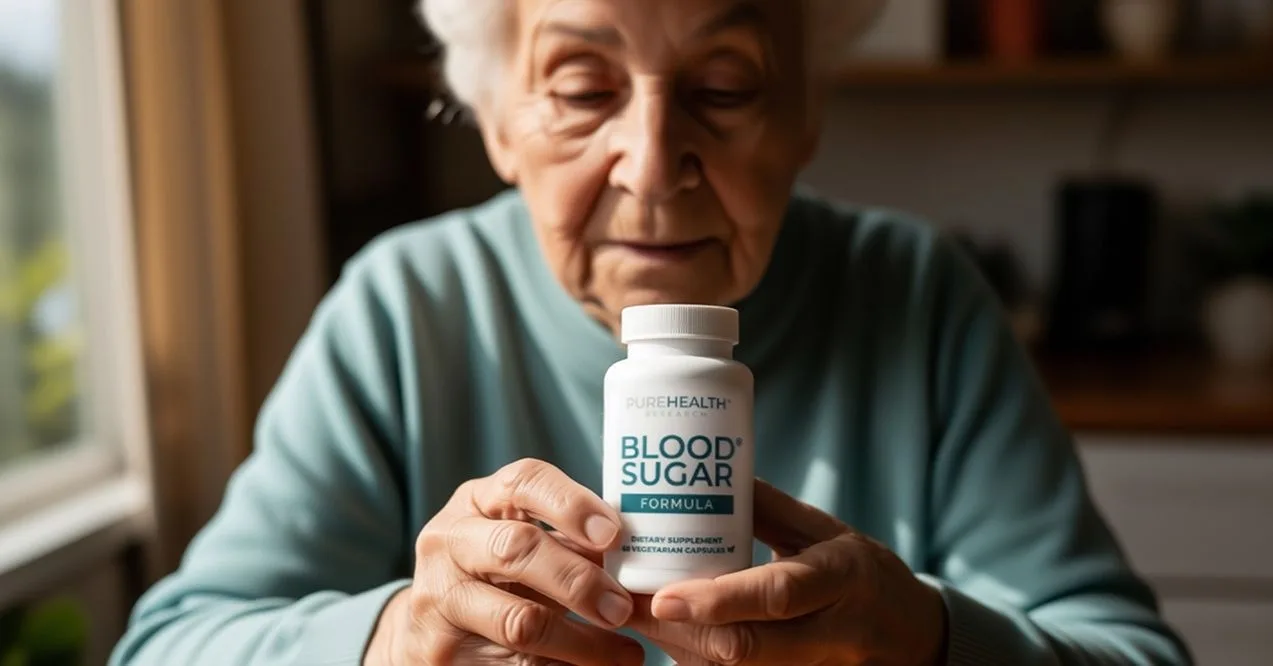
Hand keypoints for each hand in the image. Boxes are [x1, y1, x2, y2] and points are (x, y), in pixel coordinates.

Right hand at [364, 458, 644, 665]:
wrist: (427, 628)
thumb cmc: (492, 570)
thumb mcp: (517, 538)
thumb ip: (566, 537)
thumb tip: (637, 549)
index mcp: (476, 501)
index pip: (523, 482)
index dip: (571, 503)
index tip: (614, 534)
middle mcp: (448, 542)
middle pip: (518, 549)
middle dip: (580, 580)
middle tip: (623, 608)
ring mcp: (439, 599)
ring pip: (522, 621)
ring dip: (585, 643)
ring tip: (627, 654)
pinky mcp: (443, 654)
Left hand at [626, 479, 946, 665]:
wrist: (910, 636)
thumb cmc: (859, 573)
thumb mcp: (826, 531)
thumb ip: (770, 508)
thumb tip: (709, 474)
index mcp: (839, 579)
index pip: (776, 596)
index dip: (718, 601)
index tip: (664, 597)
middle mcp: (830, 633)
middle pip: (747, 648)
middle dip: (679, 632)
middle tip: (627, 603)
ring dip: (678, 648)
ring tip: (632, 614)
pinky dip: (694, 660)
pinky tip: (667, 636)